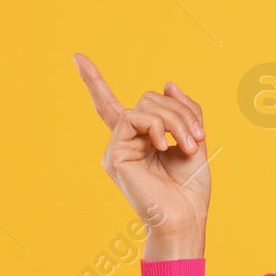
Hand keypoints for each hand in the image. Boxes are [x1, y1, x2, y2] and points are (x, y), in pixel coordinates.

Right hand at [73, 53, 209, 257]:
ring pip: (145, 105)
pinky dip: (157, 126)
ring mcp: (117, 148)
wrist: (185, 218)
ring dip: (175, 120)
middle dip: (180, 112)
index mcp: (139, 141)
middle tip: (198, 138)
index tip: (77, 57)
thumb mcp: (194, 140)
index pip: (114, 106)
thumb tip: (168, 84)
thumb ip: (183, 111)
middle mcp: (124, 142)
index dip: (94, 82)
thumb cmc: (191, 188)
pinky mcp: (114, 154)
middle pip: (149, 99)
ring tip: (188, 146)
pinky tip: (164, 148)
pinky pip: (134, 117)